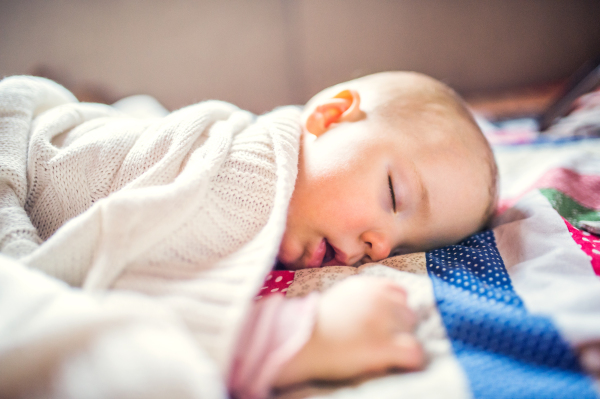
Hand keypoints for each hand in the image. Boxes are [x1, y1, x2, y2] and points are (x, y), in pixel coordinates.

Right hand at [274, 276, 424, 386]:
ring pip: (412, 329)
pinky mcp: (385, 345)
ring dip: (402, 340)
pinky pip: (414, 352)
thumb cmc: (312, 324)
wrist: (299, 341)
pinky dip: (410, 360)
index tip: (384, 322)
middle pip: (406, 311)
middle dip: (398, 325)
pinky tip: (399, 364)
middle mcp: (378, 298)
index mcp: (366, 285)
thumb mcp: (338, 298)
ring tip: (386, 353)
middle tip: (381, 340)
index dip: (394, 309)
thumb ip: (360, 298)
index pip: (397, 292)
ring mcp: (383, 320)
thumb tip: (378, 310)